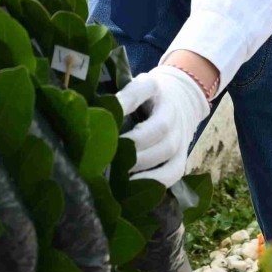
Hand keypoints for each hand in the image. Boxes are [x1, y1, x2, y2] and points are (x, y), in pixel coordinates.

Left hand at [117, 61, 211, 185]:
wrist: (181, 97)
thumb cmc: (145, 96)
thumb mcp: (131, 85)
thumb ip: (114, 97)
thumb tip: (88, 116)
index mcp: (154, 87)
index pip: (141, 90)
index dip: (124, 102)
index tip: (107, 113)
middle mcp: (171, 109)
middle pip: (159, 127)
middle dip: (133, 144)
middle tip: (108, 155)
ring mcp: (180, 133)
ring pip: (167, 150)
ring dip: (142, 163)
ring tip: (118, 172)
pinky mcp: (183, 154)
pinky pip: (175, 171)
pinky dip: (156, 181)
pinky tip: (134, 186)